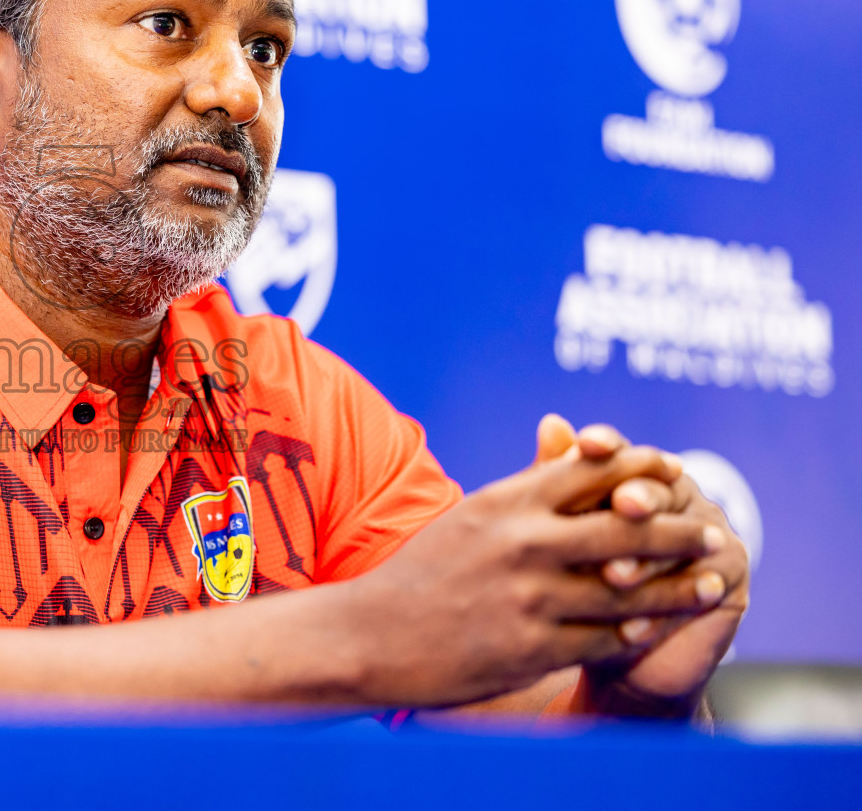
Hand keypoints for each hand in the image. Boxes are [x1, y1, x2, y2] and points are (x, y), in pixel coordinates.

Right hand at [346, 429, 725, 707]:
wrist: (371, 636)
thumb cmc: (422, 572)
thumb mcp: (470, 515)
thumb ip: (526, 482)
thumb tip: (568, 435)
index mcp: (505, 503)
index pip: (591, 470)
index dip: (642, 468)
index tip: (675, 472)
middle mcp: (521, 544)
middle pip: (623, 527)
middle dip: (677, 531)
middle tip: (712, 535)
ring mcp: (528, 598)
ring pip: (626, 589)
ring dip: (675, 588)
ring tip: (709, 585)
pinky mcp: (531, 648)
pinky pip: (604, 639)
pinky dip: (638, 633)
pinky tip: (659, 628)